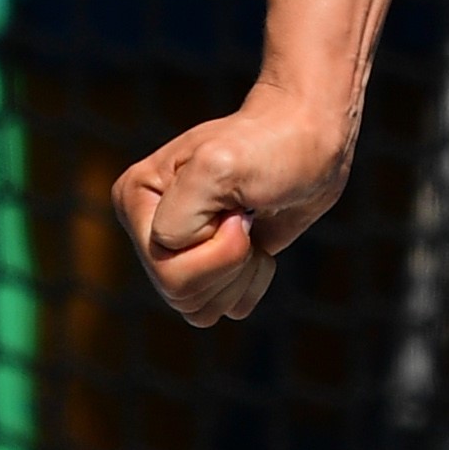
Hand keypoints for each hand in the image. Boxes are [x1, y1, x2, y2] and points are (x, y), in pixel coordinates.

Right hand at [112, 78, 356, 325]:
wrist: (312, 139)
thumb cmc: (270, 144)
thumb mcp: (219, 168)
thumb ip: (179, 217)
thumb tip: (174, 252)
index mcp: (136, 198)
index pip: (166, 268)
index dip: (216, 249)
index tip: (236, 204)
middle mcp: (148, 228)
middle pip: (181, 295)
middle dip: (229, 264)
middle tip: (246, 217)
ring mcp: (179, 251)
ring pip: (199, 310)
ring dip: (240, 275)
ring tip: (250, 227)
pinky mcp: (211, 268)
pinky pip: (226, 309)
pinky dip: (253, 282)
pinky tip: (259, 242)